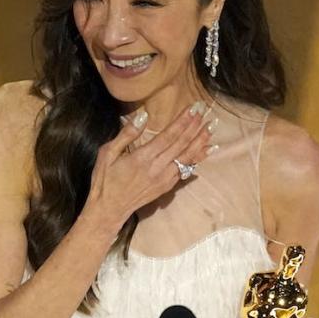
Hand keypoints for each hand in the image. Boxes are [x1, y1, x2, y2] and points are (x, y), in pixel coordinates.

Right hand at [84, 102, 216, 225]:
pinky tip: (207, 149)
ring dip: (201, 141)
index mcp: (143, 157)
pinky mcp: (167, 186)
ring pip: (188, 157)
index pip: (168, 135)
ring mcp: (165, 178)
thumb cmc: (105, 180)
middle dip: (195, 126)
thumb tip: (143, 116)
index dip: (183, 121)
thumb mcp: (108, 153)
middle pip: (182, 144)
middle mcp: (157, 168)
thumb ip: (127, 134)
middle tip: (206, 111)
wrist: (109, 209)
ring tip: (212, 126)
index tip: (194, 108)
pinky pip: (186, 169)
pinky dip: (198, 158)